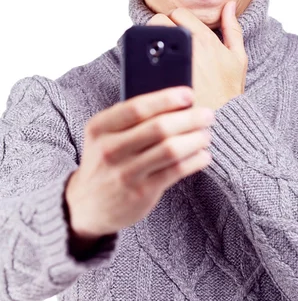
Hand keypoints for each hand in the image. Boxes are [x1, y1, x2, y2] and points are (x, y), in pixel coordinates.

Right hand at [65, 87, 214, 239]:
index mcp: (99, 128)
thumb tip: (176, 102)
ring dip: (195, 139)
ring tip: (206, 135)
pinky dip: (195, 160)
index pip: (137, 107)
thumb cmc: (105, 162)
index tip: (189, 95)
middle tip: (207, 115)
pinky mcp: (141, 193)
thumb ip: (131, 119)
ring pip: (171, 150)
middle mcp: (110, 150)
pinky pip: (175, 171)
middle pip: (159, 128)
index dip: (167, 99)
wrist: (86, 206)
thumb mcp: (104, 136)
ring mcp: (125, 173)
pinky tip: (203, 155)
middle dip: (190, 118)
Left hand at [146, 1, 247, 109]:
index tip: (178, 34)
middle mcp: (186, 47)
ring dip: (150, 43)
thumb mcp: (238, 59)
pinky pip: (141, 60)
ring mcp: (169, 62)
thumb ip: (233, 29)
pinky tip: (151, 70)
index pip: (178, 12)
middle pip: (159, 20)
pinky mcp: (157, 78)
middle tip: (164, 43)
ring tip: (156, 55)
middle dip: (159, 28)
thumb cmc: (229, 93)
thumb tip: (229, 4)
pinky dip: (143, 61)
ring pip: (147, 37)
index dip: (177, 21)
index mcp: (205, 39)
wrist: (221, 123)